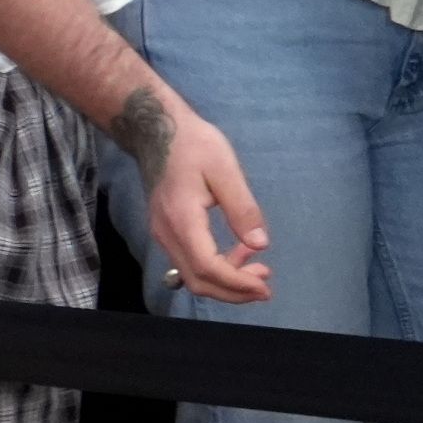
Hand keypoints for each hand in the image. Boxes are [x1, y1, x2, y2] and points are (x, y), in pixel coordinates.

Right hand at [120, 80, 270, 304]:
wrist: (156, 131)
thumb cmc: (194, 145)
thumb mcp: (225, 170)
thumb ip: (243, 209)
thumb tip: (261, 245)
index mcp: (182, 219)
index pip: (207, 266)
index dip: (237, 283)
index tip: (265, 287)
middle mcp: (167, 233)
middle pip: (197, 281)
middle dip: (233, 291)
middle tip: (265, 286)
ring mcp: (163, 234)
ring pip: (192, 275)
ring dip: (226, 282)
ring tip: (258, 270)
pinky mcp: (167, 231)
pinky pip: (189, 262)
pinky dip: (216, 268)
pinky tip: (238, 253)